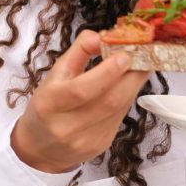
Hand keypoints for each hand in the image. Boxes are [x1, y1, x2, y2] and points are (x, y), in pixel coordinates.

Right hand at [11, 31, 148, 173]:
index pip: (82, 89)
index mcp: (50, 104)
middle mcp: (67, 126)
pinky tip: (128, 85)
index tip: (125, 54)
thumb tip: (103, 36)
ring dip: (134, 84)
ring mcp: (87, 139)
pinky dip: (128, 97)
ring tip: (140, 66)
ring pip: (120, 108)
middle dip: (131, 75)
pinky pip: (121, 117)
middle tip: (143, 55)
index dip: (107, 72)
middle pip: (109, 100)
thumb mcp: (56, 74)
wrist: (41, 148)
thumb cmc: (48, 105)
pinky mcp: (102, 144)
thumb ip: (79, 51)